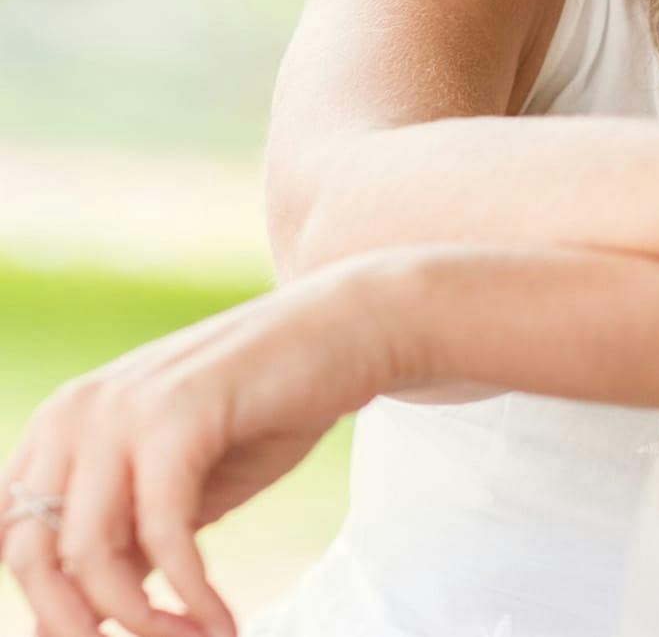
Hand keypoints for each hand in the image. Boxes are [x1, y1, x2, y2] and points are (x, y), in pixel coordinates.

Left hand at [0, 254, 400, 636]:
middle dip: (80, 625)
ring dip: (144, 621)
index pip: (11, 536)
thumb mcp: (181, 487)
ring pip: (90, 555)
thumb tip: (67, 622)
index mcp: (65, 420)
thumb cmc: (268, 408)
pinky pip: (163, 535)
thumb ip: (123, 541)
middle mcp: (76, 410)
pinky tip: (222, 620)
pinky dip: (191, 594)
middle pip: (32, 555)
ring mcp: (123, 407)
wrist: (349, 328)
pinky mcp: (178, 414)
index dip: (49, 603)